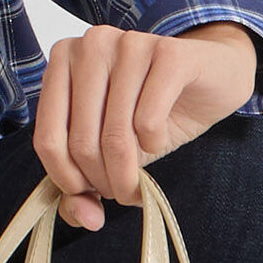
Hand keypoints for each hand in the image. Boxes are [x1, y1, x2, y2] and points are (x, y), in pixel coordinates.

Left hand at [31, 23, 257, 232]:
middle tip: (123, 191)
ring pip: (114, 135)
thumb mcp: (113, 149)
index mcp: (63, 60)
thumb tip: (85, 218)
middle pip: (81, 141)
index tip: (88, 195)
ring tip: (140, 180)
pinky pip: (147, 120)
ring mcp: (129, 44)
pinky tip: (159, 138)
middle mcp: (90, 45)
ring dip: (129, 173)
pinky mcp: (168, 52)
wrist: (215, 75)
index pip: (47, 138)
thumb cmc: (156, 109)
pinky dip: (154, 144)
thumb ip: (84, 186)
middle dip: (103, 181)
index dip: (66, 180)